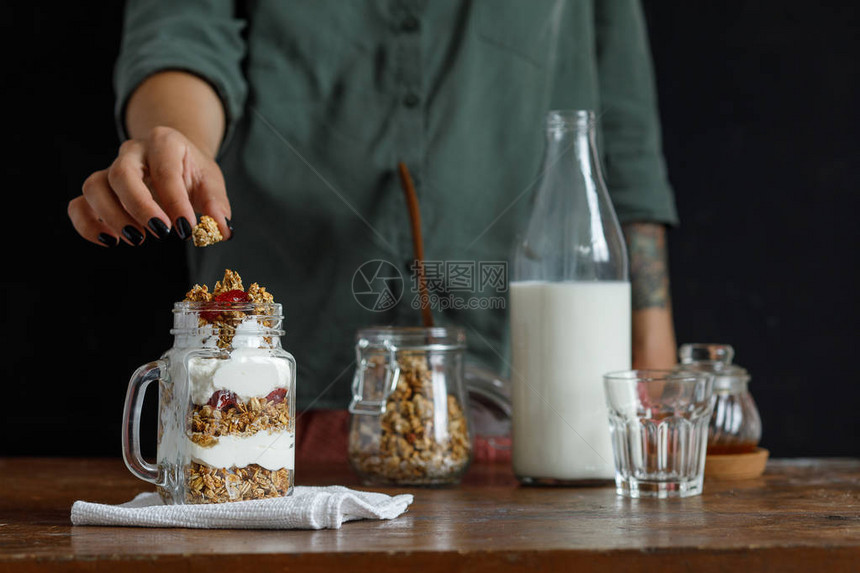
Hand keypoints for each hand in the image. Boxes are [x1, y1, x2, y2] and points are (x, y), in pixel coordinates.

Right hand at [68, 126, 230, 246]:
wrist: (173, 158)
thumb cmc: (192, 172)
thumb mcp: (211, 183)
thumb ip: (217, 206)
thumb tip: (222, 231)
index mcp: (164, 142)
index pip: (165, 171)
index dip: (175, 202)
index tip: (188, 229)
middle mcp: (132, 152)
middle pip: (121, 174)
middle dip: (139, 207)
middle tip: (160, 233)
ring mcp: (110, 169)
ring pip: (94, 186)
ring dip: (112, 217)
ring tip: (138, 239)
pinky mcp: (99, 190)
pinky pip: (79, 204)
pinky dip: (87, 224)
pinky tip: (111, 241)